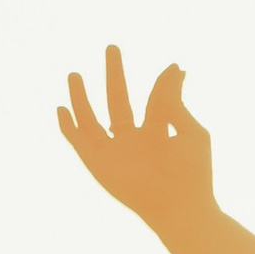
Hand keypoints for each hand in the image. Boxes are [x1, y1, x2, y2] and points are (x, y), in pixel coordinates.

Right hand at [56, 46, 218, 248]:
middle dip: (115, 74)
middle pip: (119, 101)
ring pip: (92, 119)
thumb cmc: (192, 173)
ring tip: (74, 73)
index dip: (164, 82)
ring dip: (82, 97)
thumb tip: (175, 70)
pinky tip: (62, 108)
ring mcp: (116, 152)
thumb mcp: (189, 130)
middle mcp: (135, 141)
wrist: (180, 207)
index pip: (156, 100)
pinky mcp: (99, 164)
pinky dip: (68, 126)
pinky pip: (79, 142)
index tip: (175, 67)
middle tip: (112, 47)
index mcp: (159, 134)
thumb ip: (175, 102)